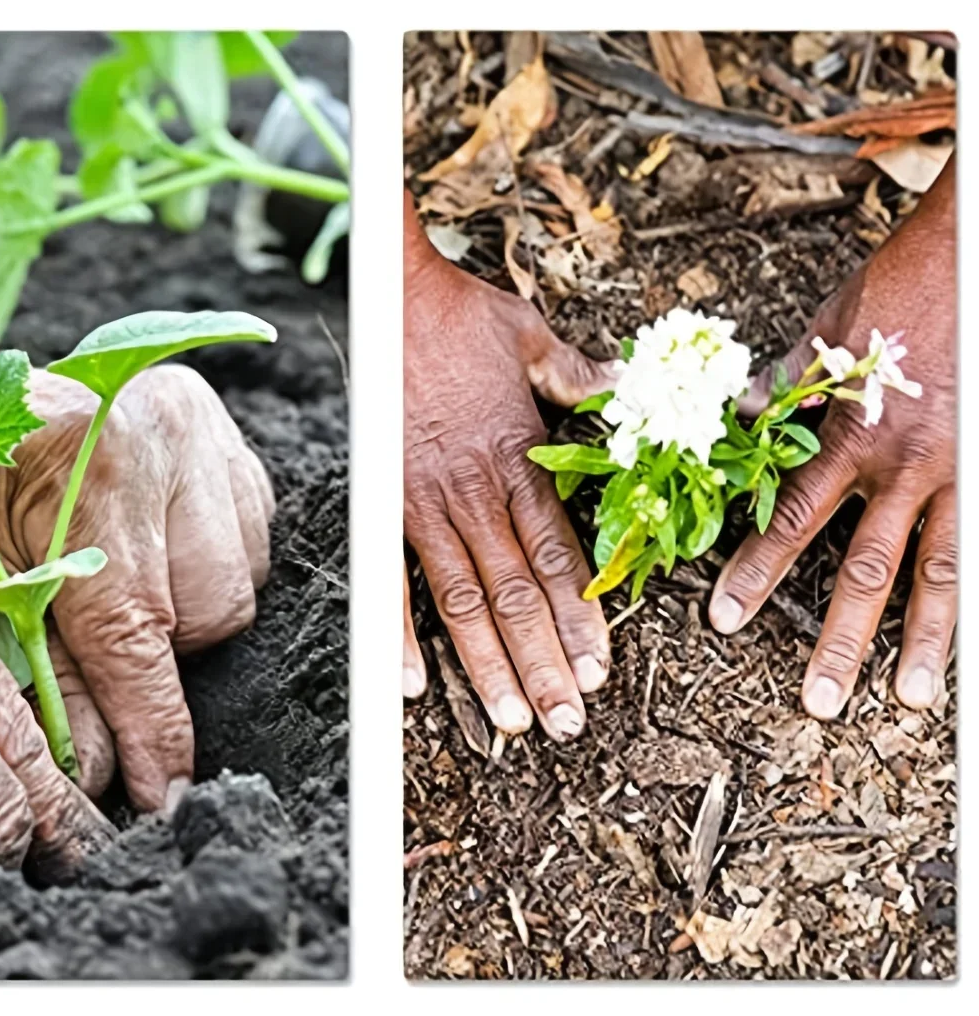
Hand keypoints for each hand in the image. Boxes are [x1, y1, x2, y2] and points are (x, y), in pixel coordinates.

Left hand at [0, 346, 273, 810]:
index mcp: (92, 462)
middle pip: (211, 610)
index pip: (138, 627)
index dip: (152, 723)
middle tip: (94, 638)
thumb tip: (101, 760)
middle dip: (159, 651)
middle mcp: (167, 435)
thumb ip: (41, 669)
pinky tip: (155, 549)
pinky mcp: (228, 441)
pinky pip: (252, 543)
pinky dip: (207, 566)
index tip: (162, 788)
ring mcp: (206, 433)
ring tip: (119, 579)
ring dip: (187, 608)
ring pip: (240, 581)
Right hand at [403, 195, 616, 740]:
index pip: (559, 556)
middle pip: (516, 594)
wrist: (388, 293)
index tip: (598, 669)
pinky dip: (399, 635)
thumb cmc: (461, 315)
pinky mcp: (382, 502)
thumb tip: (632, 395)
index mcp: (519, 460)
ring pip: (462, 600)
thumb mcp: (535, 341)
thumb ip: (583, 381)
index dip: (581, 618)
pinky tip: (415, 685)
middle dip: (544, 663)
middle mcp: (474, 494)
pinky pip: (389, 580)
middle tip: (566, 722)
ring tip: (512, 719)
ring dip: (488, 664)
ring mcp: (424, 504)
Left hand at [711, 160, 955, 717]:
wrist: (973, 258)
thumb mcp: (825, 335)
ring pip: (943, 576)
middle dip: (838, 640)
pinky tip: (966, 645)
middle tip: (817, 703)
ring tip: (912, 699)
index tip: (726, 620)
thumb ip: (781, 389)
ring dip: (926, 644)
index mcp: (848, 438)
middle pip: (866, 570)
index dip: (755, 574)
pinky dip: (975, 596)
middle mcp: (905, 469)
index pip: (789, 521)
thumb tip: (735, 418)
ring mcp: (965, 473)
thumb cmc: (900, 290)